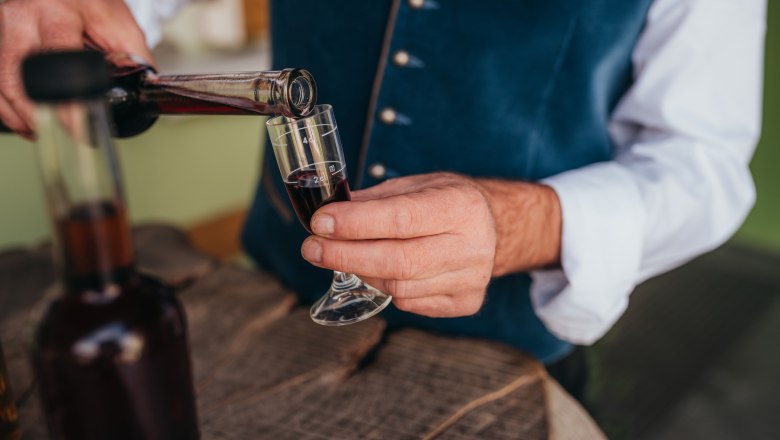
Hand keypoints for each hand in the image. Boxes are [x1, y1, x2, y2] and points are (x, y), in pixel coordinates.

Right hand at [0, 0, 153, 137]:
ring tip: (43, 131)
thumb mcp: (120, 27)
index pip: (56, 56)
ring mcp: (3, 27)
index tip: (77, 123)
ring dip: (19, 113)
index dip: (65, 96)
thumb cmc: (94, 4)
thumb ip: (135, 60)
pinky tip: (27, 120)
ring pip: (0, 80)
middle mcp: (22, 16)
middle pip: (15, 74)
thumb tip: (146, 94)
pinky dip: (8, 104)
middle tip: (61, 133)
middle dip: (35, 112)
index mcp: (55, 11)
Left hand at [301, 173, 496, 316]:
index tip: (320, 223)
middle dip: (345, 255)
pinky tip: (380, 270)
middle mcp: (472, 246)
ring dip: (361, 272)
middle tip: (311, 248)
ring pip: (399, 287)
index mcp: (460, 206)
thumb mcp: (418, 185)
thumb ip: (375, 200)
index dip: (355, 224)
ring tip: (344, 255)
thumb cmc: (449, 201)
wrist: (497, 226)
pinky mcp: (466, 303)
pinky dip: (386, 287)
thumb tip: (329, 215)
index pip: (401, 219)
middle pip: (397, 261)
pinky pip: (410, 304)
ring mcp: (472, 279)